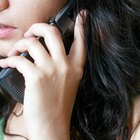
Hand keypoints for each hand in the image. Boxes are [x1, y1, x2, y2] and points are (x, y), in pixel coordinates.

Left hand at [0, 12, 85, 139]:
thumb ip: (62, 66)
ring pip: (32, 44)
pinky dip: (9, 60)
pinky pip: (19, 59)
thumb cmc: (59, 105)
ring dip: (19, 46)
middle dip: (38, 28)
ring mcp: (51, 70)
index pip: (81, 41)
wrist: (53, 124)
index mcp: (75, 67)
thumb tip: (47, 52)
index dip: (81, 26)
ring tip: (14, 53)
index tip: (81, 15)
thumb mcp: (67, 83)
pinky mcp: (36, 77)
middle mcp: (65, 65)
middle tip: (32, 33)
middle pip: (52, 33)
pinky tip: (6, 64)